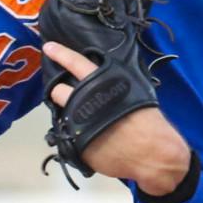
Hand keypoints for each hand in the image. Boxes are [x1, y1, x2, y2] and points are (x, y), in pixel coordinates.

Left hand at [42, 41, 191, 195]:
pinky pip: (70, 135)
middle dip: (60, 91)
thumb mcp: (134, 93)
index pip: (76, 63)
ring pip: (61, 112)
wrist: (153, 155)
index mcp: (102, 83)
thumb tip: (102, 84)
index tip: (48, 47)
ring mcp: (78, 123)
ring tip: (76, 115)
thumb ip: (112, 86)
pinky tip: (89, 137)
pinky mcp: (77, 144)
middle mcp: (85, 100)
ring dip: (66, 111)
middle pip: (59, 90)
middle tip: (66, 94)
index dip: (61, 53)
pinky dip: (75, 134)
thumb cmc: (150, 123)